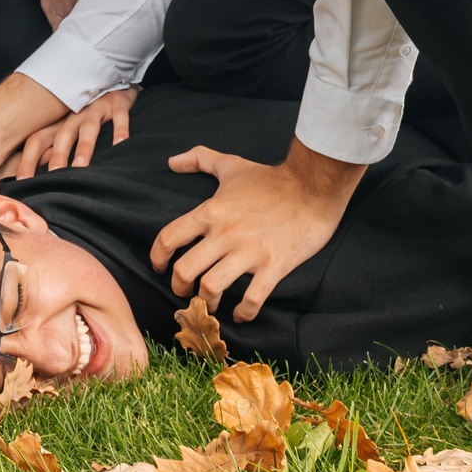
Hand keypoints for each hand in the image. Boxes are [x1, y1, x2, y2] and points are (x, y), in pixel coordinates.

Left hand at [9, 84, 137, 178]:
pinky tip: (121, 144)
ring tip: (81, 165)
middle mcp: (75, 114)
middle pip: (61, 135)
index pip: (37, 140)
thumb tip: (38, 168)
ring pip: (88, 127)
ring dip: (84, 146)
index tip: (22, 182)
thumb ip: (53, 147)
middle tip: (53, 175)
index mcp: (59, 122)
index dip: (27, 160)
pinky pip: (119, 116)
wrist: (115, 82)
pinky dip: (120, 130)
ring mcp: (96, 108)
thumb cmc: (87, 113)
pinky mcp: (117, 104)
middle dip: (57, 155)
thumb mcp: (68, 127)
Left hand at [150, 139, 366, 321]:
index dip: (158, 257)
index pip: (170, 238)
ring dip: (206, 303)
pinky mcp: (274, 266)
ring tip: (209, 304)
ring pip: (212, 288)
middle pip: (185, 270)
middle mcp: (225, 234)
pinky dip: (243, 313)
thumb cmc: (271, 178)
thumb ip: (200, 158)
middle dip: (179, 287)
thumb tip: (173, 161)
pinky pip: (252, 299)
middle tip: (183, 292)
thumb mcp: (231, 164)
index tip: (159, 267)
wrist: (313, 187)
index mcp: (211, 211)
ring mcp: (249, 252)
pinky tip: (241, 313)